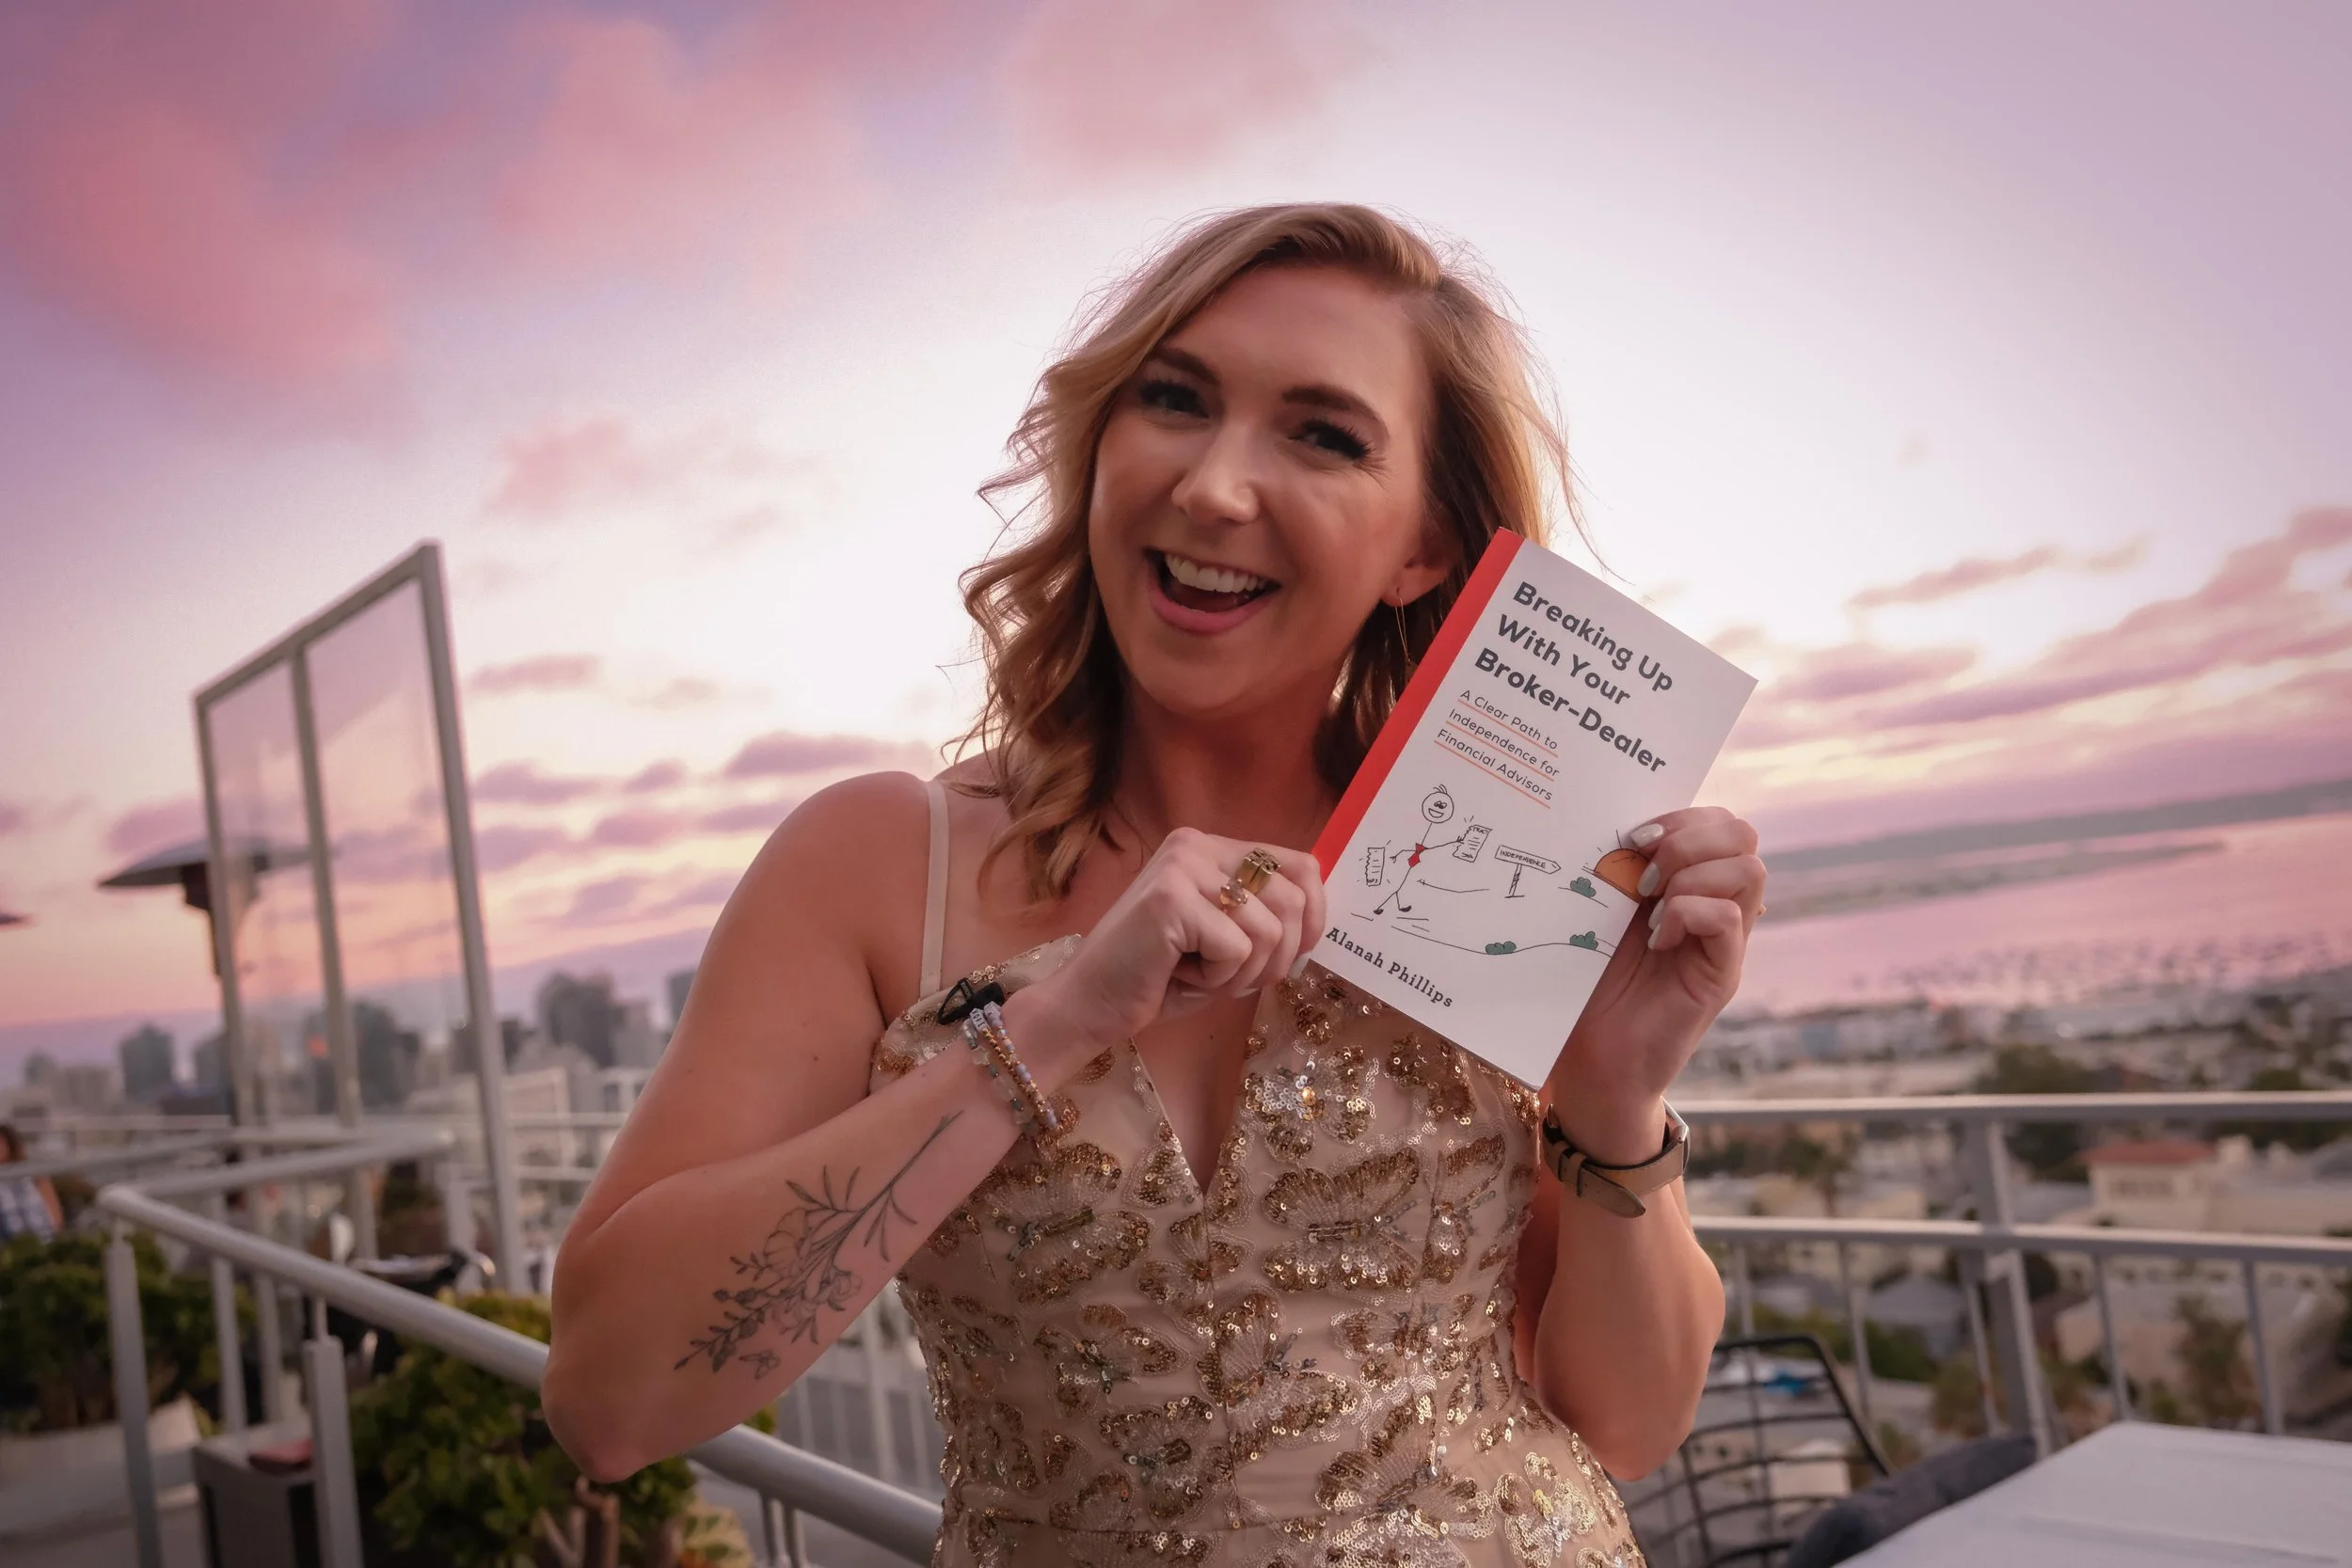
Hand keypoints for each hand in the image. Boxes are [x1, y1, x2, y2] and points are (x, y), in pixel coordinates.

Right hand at [1030, 828, 1326, 1050]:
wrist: (1091, 1004)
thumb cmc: (1159, 978)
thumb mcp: (1225, 938)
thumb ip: (1264, 918)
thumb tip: (1320, 921)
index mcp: (1211, 847)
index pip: (1301, 865)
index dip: (1314, 916)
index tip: (1297, 953)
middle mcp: (1196, 845)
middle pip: (1293, 898)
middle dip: (1277, 957)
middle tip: (1232, 976)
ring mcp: (1181, 867)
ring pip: (1269, 930)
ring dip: (1243, 973)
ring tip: (1198, 974)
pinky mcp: (1171, 899)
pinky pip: (1237, 949)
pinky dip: (1217, 980)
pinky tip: (1178, 976)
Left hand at [1549, 806, 1763, 1161]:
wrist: (1591, 1060)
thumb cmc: (1588, 985)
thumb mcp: (1600, 912)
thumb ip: (1619, 869)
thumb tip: (1619, 825)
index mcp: (1688, 884)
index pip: (1718, 821)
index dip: (1682, 815)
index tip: (1633, 837)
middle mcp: (1715, 906)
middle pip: (1743, 835)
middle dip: (1690, 837)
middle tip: (1643, 872)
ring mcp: (1724, 941)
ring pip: (1750, 869)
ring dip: (1691, 874)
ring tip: (1649, 904)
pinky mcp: (1722, 974)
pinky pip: (1729, 918)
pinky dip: (1690, 914)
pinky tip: (1657, 937)